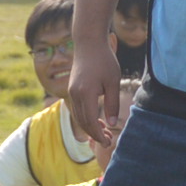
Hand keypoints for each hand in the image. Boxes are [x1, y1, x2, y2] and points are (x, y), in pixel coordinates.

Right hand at [65, 34, 123, 150]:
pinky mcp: (72, 89)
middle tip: (108, 141)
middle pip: (83, 122)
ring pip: (79, 117)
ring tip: (105, 132)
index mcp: (86, 93)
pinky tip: (98, 120)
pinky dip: (86, 118)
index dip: (98, 134)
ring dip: (90, 127)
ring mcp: (72, 92)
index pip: (90, 121)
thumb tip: (112, 123)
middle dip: (94, 134)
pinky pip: (78, 109)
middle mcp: (75, 94)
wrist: (88, 43)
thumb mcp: (113, 82)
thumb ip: (112, 103)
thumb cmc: (104, 60)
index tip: (108, 142)